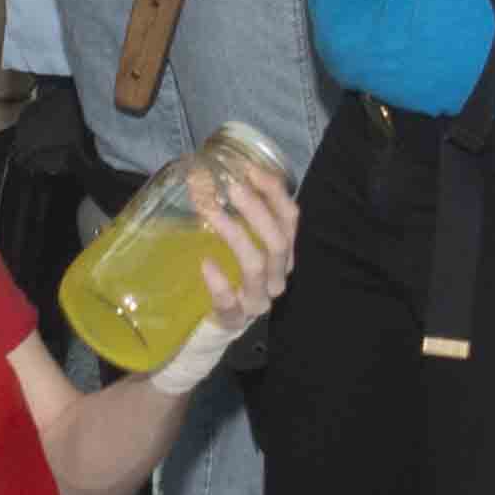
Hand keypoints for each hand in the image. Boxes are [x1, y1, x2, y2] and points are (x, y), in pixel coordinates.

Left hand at [151, 150, 304, 388]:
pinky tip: (205, 264)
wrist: (205, 325)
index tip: (249, 169)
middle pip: (278, 241)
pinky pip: (230, 301)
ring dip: (234, 234)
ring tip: (210, 211)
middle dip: (255, 210)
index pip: (290, 219)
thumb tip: (204, 171)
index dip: (274, 191)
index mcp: (282, 255)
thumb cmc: (222, 273)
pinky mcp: (234, 320)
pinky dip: (218, 281)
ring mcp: (257, 302)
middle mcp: (277, 278)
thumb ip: (229, 212)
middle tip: (230, 188)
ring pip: (257, 266)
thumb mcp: (232, 240)